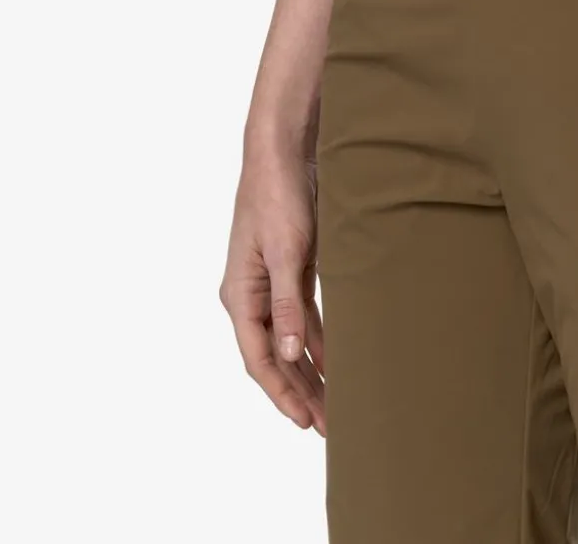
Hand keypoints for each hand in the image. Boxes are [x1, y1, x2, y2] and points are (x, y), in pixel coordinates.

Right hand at [220, 146, 327, 433]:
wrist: (284, 151)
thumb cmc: (278, 196)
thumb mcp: (285, 251)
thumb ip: (287, 304)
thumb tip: (289, 354)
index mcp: (240, 295)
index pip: (259, 359)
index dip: (282, 393)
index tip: (304, 421)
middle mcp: (252, 296)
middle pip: (275, 357)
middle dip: (300, 392)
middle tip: (328, 426)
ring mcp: (271, 284)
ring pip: (291, 341)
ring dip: (312, 370)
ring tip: (335, 403)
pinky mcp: (292, 270)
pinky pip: (304, 317)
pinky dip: (319, 339)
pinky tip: (336, 359)